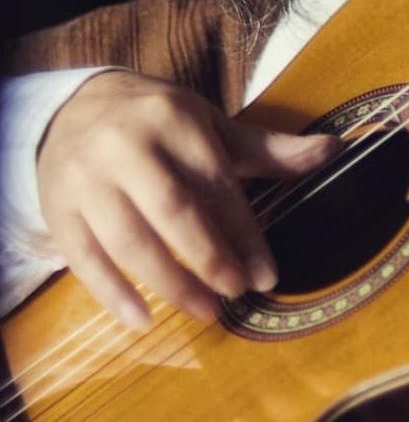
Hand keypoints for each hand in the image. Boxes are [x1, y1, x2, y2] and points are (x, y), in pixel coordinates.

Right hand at [37, 70, 336, 328]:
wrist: (74, 107)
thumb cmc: (159, 120)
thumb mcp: (212, 125)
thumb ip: (268, 148)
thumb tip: (332, 150)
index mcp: (175, 119)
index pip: (216, 183)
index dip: (244, 232)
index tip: (267, 273)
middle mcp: (128, 146)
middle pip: (174, 211)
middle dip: (210, 258)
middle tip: (237, 293)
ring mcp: (87, 179)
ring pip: (129, 240)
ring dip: (170, 283)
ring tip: (206, 309)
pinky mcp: (58, 209)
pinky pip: (85, 258)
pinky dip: (113, 293)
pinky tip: (144, 318)